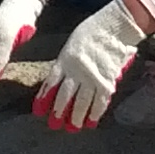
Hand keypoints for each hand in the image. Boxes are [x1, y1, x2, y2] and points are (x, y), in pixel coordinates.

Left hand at [34, 0, 146, 131]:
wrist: (115, 26)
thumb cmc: (93, 30)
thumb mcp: (73, 43)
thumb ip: (66, 61)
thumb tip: (61, 77)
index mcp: (65, 59)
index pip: (51, 83)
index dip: (45, 98)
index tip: (39, 111)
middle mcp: (76, 71)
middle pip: (65, 96)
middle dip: (59, 112)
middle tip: (54, 125)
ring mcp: (92, 77)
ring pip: (82, 102)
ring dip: (77, 116)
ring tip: (73, 127)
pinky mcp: (107, 81)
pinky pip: (100, 101)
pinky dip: (96, 113)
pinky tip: (92, 122)